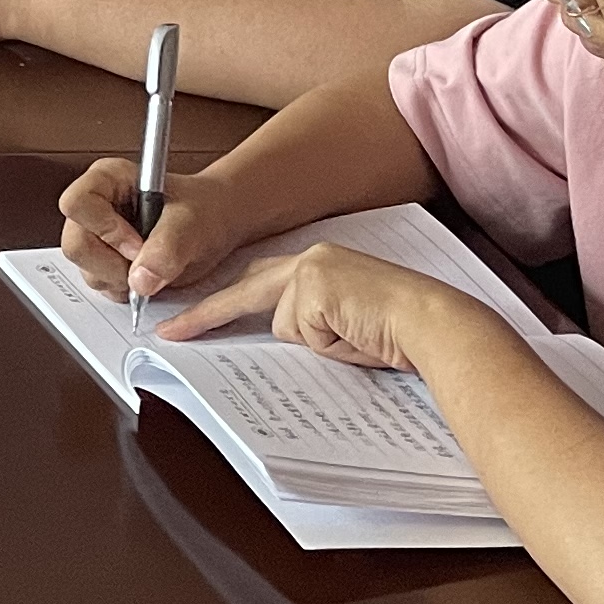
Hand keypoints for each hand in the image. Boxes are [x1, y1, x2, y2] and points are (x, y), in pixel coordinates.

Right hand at [58, 159, 249, 304]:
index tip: (137, 245)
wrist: (216, 224)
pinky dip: (124, 289)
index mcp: (107, 179)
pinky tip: (148, 276)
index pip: (77, 204)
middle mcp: (95, 205)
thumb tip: (141, 279)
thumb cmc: (205, 209)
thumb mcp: (192, 223)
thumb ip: (167, 247)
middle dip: (112, 264)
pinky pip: (99, 284)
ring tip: (153, 268)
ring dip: (120, 279)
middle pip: (75, 243)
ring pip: (85, 269)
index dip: (104, 229)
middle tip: (146, 264)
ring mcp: (96, 235)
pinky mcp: (102, 260)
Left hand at [160, 242, 485, 378]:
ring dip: (317, 341)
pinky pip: (302, 332)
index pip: (259, 283)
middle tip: (170, 333)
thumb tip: (283, 335)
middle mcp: (311, 259)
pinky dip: (328, 344)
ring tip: (358, 338)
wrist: (434, 325)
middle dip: (208, 315)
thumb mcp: (343, 326)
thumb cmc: (401, 332)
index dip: (222, 303)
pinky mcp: (314, 286)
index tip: (187, 320)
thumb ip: (310, 322)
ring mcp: (310, 270)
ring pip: (284, 322)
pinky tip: (358, 336)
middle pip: (248, 289)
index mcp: (320, 264)